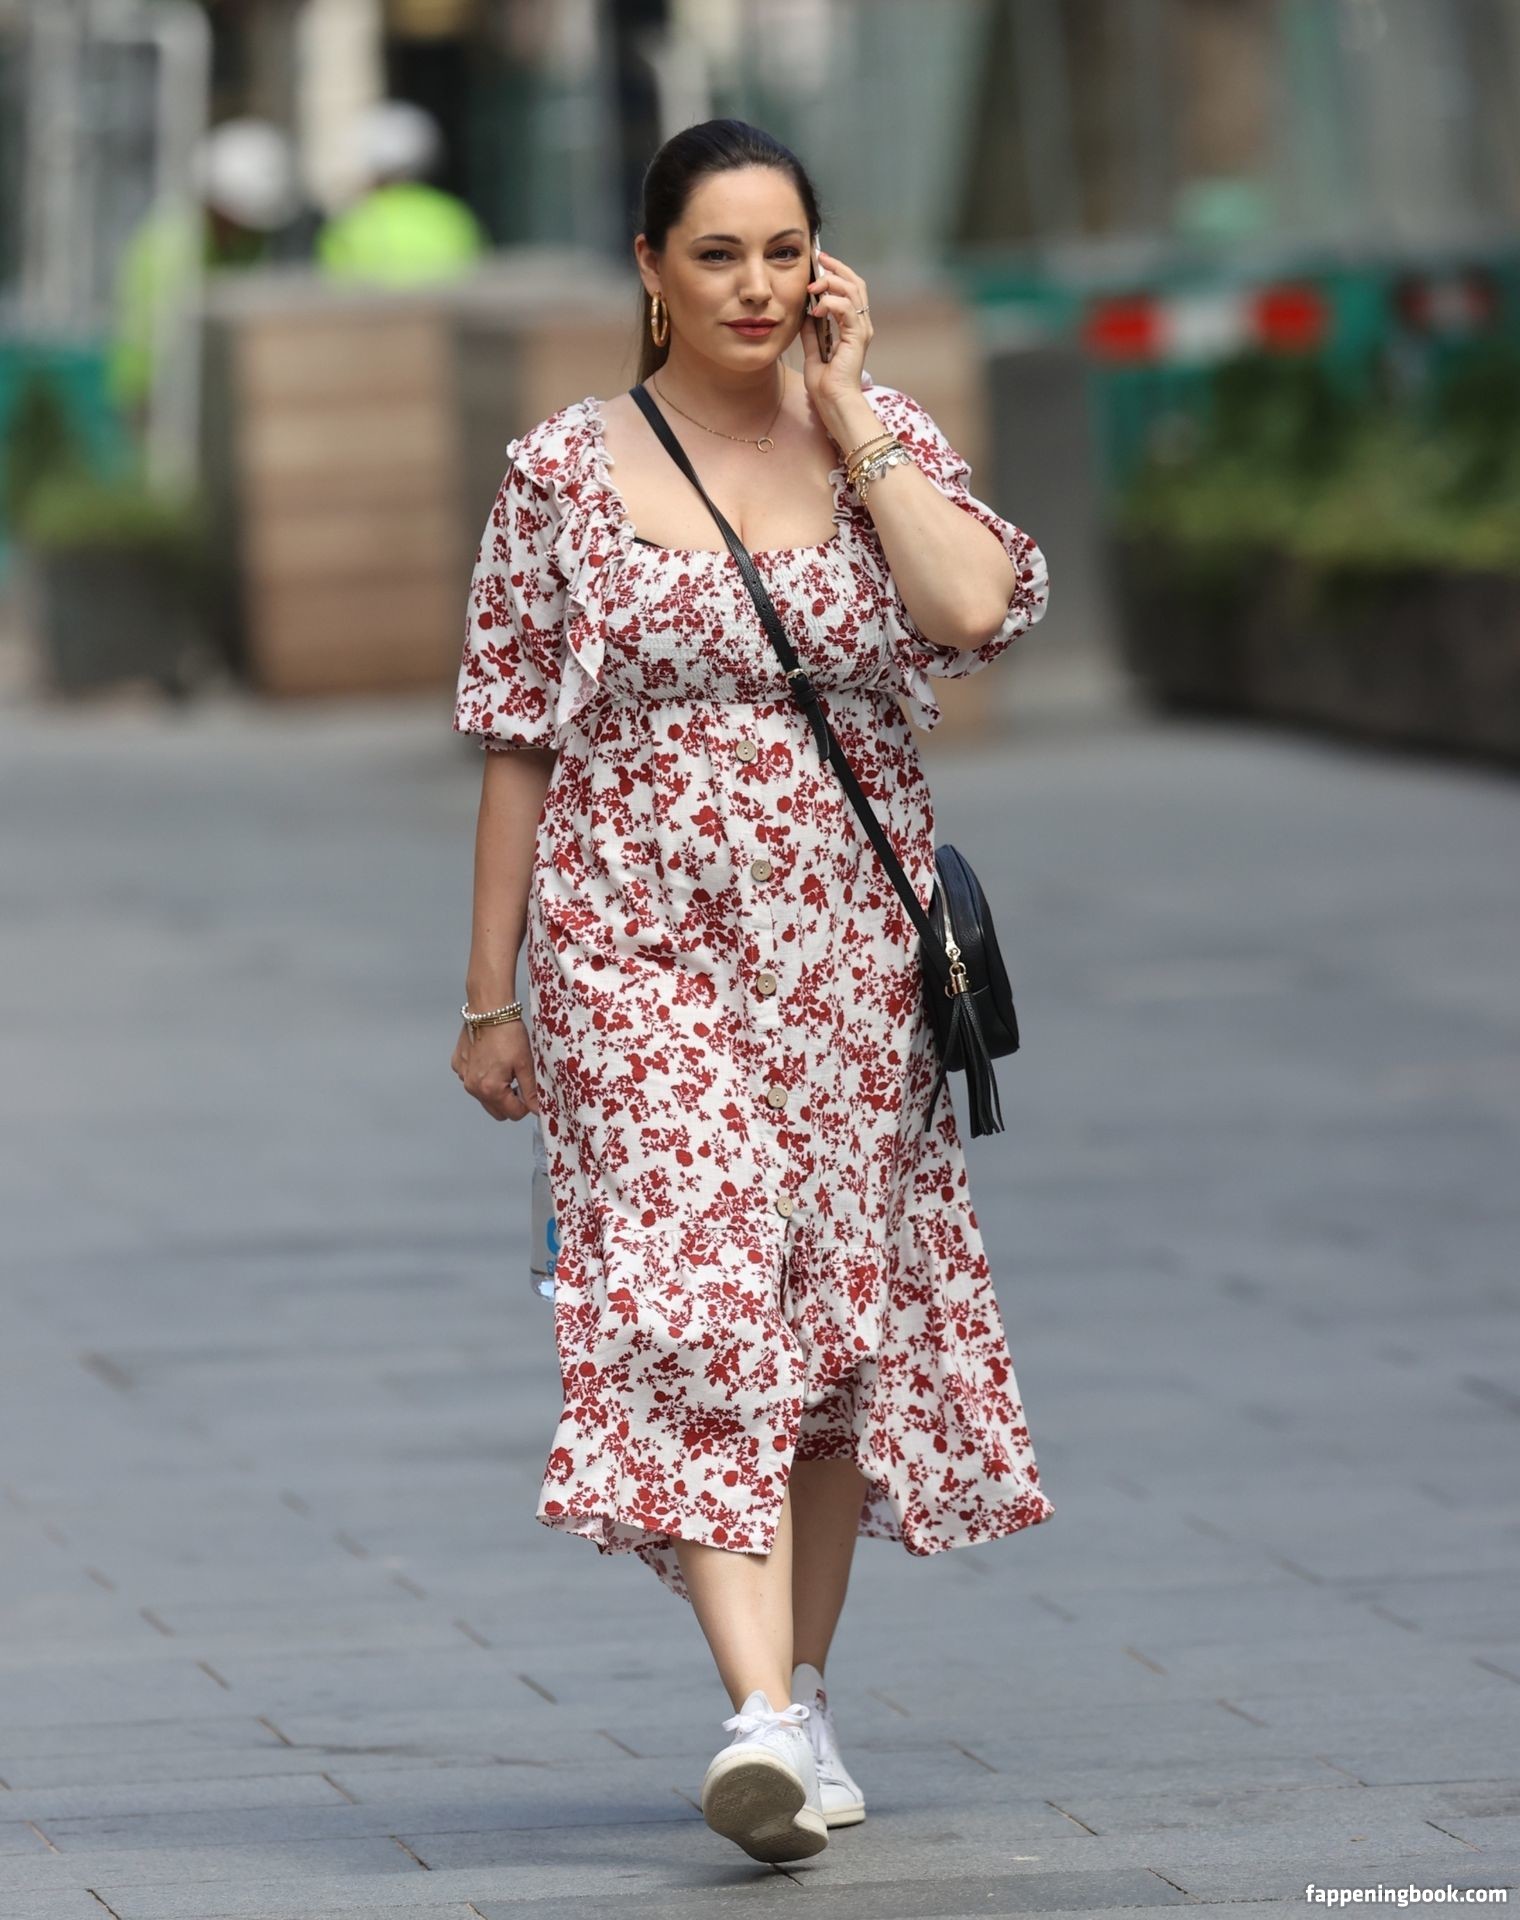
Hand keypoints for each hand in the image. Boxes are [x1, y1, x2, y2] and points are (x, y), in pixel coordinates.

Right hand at [452, 1018, 539, 1121]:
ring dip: (496, 1089)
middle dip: (510, 1102)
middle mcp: (473, 1087)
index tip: (529, 1090)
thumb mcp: (526, 1064)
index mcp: (491, 1090)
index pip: (513, 1114)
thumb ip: (531, 1091)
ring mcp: (463, 1076)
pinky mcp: (459, 1065)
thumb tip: (537, 1109)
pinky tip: (491, 1059)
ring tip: (505, 1067)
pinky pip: (472, 1079)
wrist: (489, 1010)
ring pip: (483, 1096)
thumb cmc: (508, 1034)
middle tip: (518, 1081)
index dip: (526, 1105)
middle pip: (497, 1111)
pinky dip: (482, 1075)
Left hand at [799, 245, 872, 410]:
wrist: (833, 402)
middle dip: (837, 268)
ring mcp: (861, 330)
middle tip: (820, 260)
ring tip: (814, 286)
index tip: (819, 262)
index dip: (837, 272)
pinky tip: (817, 309)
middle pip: (855, 283)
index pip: (850, 289)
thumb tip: (804, 313)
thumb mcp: (813, 351)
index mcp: (852, 326)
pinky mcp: (857, 337)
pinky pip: (847, 309)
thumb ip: (811, 332)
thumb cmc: (826, 385)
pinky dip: (831, 303)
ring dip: (832, 283)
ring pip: (853, 291)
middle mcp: (860, 325)